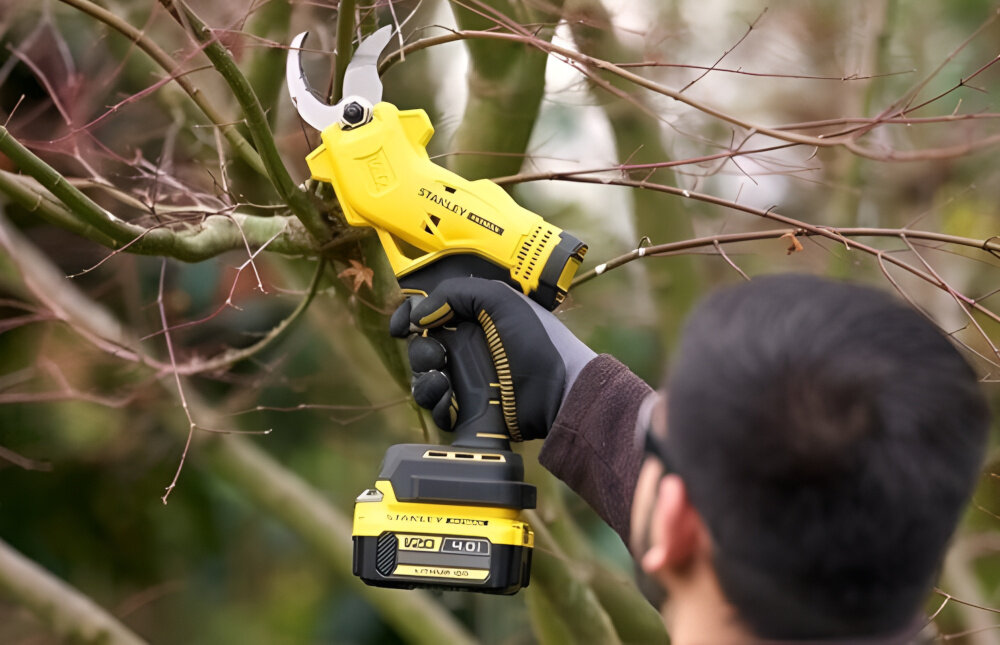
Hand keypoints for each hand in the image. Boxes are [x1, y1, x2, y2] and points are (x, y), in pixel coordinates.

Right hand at [390, 277, 595, 439]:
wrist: (559, 390)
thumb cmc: (538, 340)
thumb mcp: (501, 299)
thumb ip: (456, 292)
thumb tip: (419, 313)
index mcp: (473, 318)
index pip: (430, 313)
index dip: (410, 316)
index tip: (402, 326)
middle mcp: (467, 348)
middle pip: (421, 347)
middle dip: (420, 350)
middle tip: (437, 355)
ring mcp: (467, 380)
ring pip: (424, 379)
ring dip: (424, 378)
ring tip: (442, 378)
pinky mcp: (468, 409)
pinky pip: (438, 408)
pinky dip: (437, 403)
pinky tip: (450, 397)